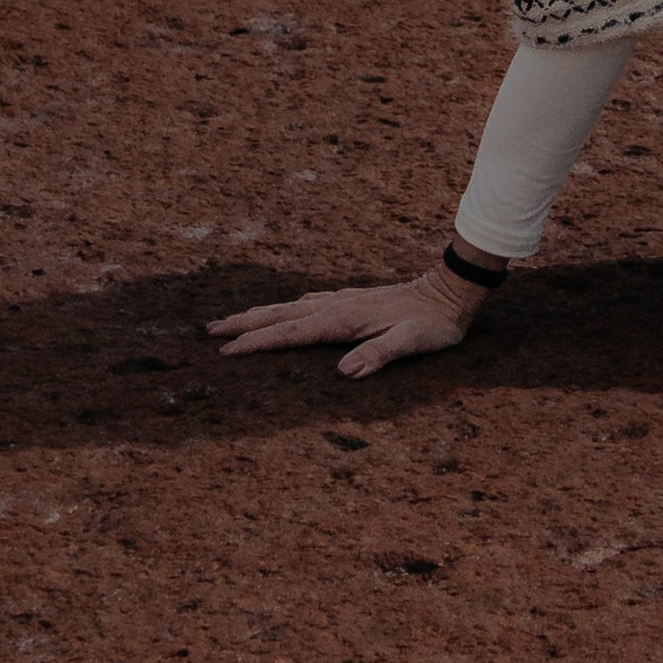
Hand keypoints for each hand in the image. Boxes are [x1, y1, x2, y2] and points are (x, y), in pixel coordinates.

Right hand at [209, 263, 487, 378]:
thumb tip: (344, 371)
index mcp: (345, 321)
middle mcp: (339, 307)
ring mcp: (344, 301)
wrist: (451, 290)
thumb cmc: (434, 323)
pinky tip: (283, 311)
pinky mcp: (352, 300)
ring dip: (260, 314)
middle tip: (210, 332)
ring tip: (233, 320)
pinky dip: (285, 309)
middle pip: (282, 316)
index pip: (292, 334)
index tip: (226, 352)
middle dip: (246, 324)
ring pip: (291, 308)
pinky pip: (307, 305)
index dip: (258, 343)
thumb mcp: (413, 342)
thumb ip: (380, 354)